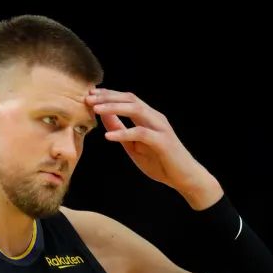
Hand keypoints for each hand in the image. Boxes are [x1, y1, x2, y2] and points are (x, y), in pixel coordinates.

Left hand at [85, 88, 222, 209]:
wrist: (184, 178)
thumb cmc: (159, 161)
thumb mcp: (133, 145)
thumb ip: (120, 129)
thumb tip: (102, 116)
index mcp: (148, 117)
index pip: (127, 99)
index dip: (109, 95)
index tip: (90, 94)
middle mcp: (155, 118)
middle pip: (130, 99)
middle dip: (108, 97)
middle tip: (88, 98)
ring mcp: (161, 128)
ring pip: (136, 110)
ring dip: (114, 108)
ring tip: (95, 110)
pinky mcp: (163, 142)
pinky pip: (142, 133)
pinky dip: (124, 133)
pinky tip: (109, 136)